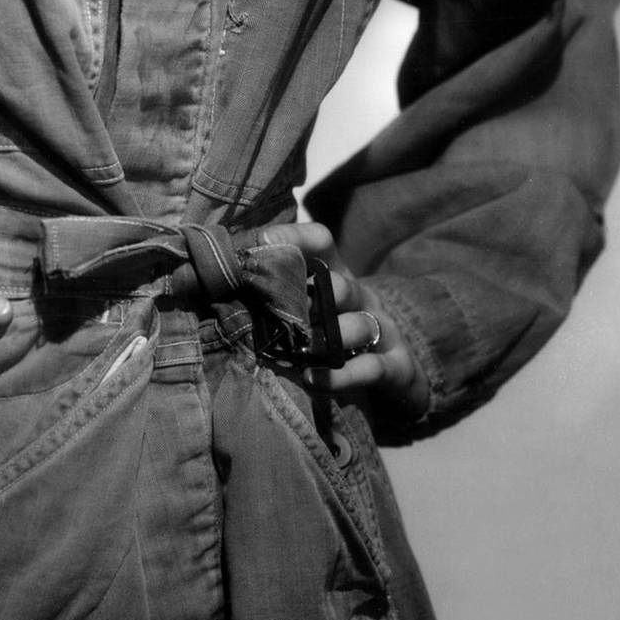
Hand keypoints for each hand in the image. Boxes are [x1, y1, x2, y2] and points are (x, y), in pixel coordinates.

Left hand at [253, 218, 429, 420]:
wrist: (396, 369)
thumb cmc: (336, 332)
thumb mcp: (312, 308)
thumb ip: (275, 295)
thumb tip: (223, 279)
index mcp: (336, 276)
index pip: (322, 243)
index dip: (295, 238)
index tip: (264, 242)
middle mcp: (361, 298)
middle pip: (342, 285)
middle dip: (312, 296)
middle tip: (280, 308)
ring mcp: (382, 330)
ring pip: (359, 326)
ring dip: (330, 337)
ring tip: (302, 350)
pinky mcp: (396, 366)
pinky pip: (372, 368)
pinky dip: (342, 376)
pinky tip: (315, 381)